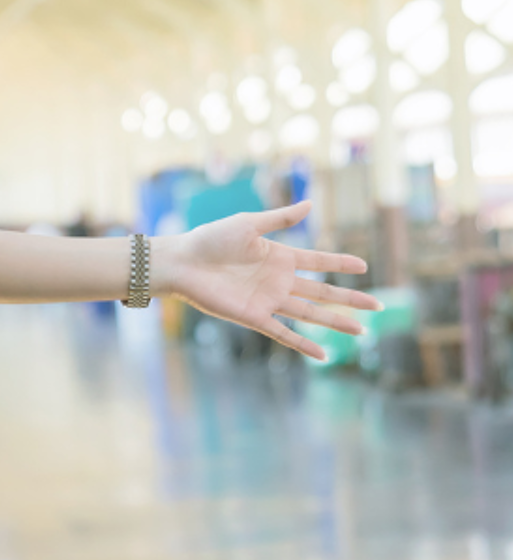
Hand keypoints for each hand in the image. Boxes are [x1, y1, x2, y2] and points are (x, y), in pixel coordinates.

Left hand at [162, 201, 378, 358]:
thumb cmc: (209, 239)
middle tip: (379, 306)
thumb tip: (311, 204)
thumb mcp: (249, 224)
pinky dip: (303, 344)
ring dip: (336, 322)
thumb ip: (280, 218)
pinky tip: (324, 355)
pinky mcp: (254, 317)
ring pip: (310, 314)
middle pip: (322, 291)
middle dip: (350, 299)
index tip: (365, 266)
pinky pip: (283, 334)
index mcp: (278, 256)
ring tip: (362, 331)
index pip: (318, 260)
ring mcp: (268, 300)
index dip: (341, 263)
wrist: (181, 262)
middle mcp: (278, 280)